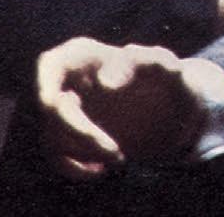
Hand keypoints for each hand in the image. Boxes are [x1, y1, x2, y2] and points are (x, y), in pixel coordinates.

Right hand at [36, 38, 204, 179]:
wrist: (172, 107)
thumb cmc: (168, 80)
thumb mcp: (167, 68)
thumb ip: (147, 62)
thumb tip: (106, 83)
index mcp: (82, 54)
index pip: (51, 66)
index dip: (53, 87)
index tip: (70, 107)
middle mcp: (64, 79)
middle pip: (53, 109)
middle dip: (84, 135)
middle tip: (117, 154)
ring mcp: (63, 106)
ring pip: (53, 135)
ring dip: (84, 153)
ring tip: (120, 158)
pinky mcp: (65, 131)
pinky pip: (54, 153)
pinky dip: (73, 167)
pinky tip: (100, 170)